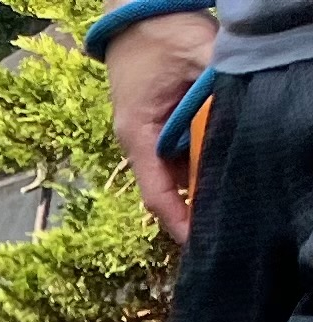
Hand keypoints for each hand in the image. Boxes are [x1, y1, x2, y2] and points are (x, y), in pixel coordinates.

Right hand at [106, 6, 213, 241]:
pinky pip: (181, 149)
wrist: (132, 13)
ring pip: (177, 168)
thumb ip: (219, 84)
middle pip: (170, 186)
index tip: (199, 242)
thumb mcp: (197, 53)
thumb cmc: (159, 34)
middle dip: (197, 202)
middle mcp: (138, 141)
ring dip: (201, 176)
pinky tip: (224, 154)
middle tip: (231, 215)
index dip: (177, 221)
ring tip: (232, 186)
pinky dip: (201, 155)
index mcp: (137, 136)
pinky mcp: (158, 121)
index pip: (156, 193)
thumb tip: (245, 106)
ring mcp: (147, 132)